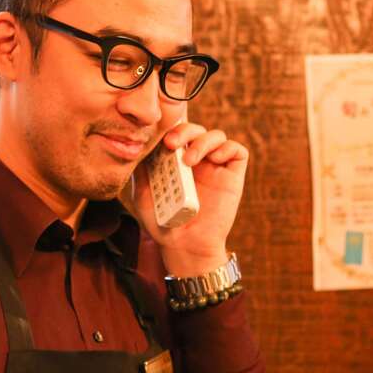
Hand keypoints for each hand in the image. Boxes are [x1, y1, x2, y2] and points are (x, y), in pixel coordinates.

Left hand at [131, 123, 247, 275]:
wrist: (184, 244)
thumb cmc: (163, 220)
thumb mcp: (144, 191)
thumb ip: (141, 167)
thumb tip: (136, 143)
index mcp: (177, 159)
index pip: (177, 131)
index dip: (171, 127)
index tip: (159, 138)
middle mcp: (198, 159)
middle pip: (196, 129)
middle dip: (184, 130)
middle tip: (172, 143)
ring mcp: (216, 166)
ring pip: (217, 135)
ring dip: (203, 141)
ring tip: (189, 161)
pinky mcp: (233, 175)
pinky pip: (237, 150)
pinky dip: (226, 149)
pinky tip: (214, 160)